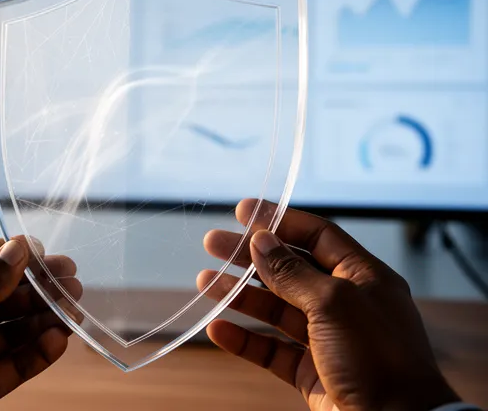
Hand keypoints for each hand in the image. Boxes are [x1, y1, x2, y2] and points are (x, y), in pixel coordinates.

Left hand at [0, 237, 81, 410]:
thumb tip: (18, 249)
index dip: (3, 255)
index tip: (39, 252)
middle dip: (32, 288)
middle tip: (70, 280)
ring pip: (9, 330)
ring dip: (41, 319)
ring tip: (73, 308)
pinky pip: (12, 364)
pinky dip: (36, 352)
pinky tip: (58, 339)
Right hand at [199, 201, 460, 410]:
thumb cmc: (380, 360)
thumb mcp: (334, 304)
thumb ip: (293, 272)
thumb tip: (262, 241)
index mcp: (363, 278)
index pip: (318, 236)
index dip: (280, 221)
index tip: (243, 212)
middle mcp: (345, 304)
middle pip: (289, 270)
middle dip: (249, 256)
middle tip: (213, 243)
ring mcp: (327, 339)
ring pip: (275, 309)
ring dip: (240, 295)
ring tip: (205, 283)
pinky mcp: (311, 372)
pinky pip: (271, 349)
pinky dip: (244, 339)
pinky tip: (219, 329)